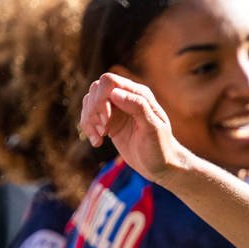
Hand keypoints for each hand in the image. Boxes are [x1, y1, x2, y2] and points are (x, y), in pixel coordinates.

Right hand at [78, 73, 192, 182]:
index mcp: (139, 94)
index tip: (107, 121)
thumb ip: (137, 107)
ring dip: (89, 120)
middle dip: (93, 110)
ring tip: (99, 138)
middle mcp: (126, 97)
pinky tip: (97, 143)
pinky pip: (89, 116)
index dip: (101, 99)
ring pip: (89, 101)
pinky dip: (88, 129)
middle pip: (96, 89)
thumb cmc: (160, 147)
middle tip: (104, 130)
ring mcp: (116, 109)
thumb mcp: (153, 128)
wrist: (160, 165)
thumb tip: (115, 93)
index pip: (109, 82)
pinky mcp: (109, 122)